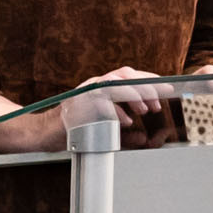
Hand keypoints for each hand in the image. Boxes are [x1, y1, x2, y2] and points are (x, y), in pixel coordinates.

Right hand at [0, 67, 165, 155]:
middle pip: (124, 74)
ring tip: (146, 110)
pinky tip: (127, 123)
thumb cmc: (75, 131)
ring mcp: (84, 92)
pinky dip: (116, 111)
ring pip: (113, 82)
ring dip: (133, 95)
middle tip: (159, 103)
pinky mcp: (77, 103)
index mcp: (102, 87)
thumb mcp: (105, 130)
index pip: (130, 76)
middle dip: (146, 87)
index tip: (169, 87)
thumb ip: (125, 132)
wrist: (43, 135)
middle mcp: (94, 85)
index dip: (151, 80)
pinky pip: (100, 101)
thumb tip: (146, 137)